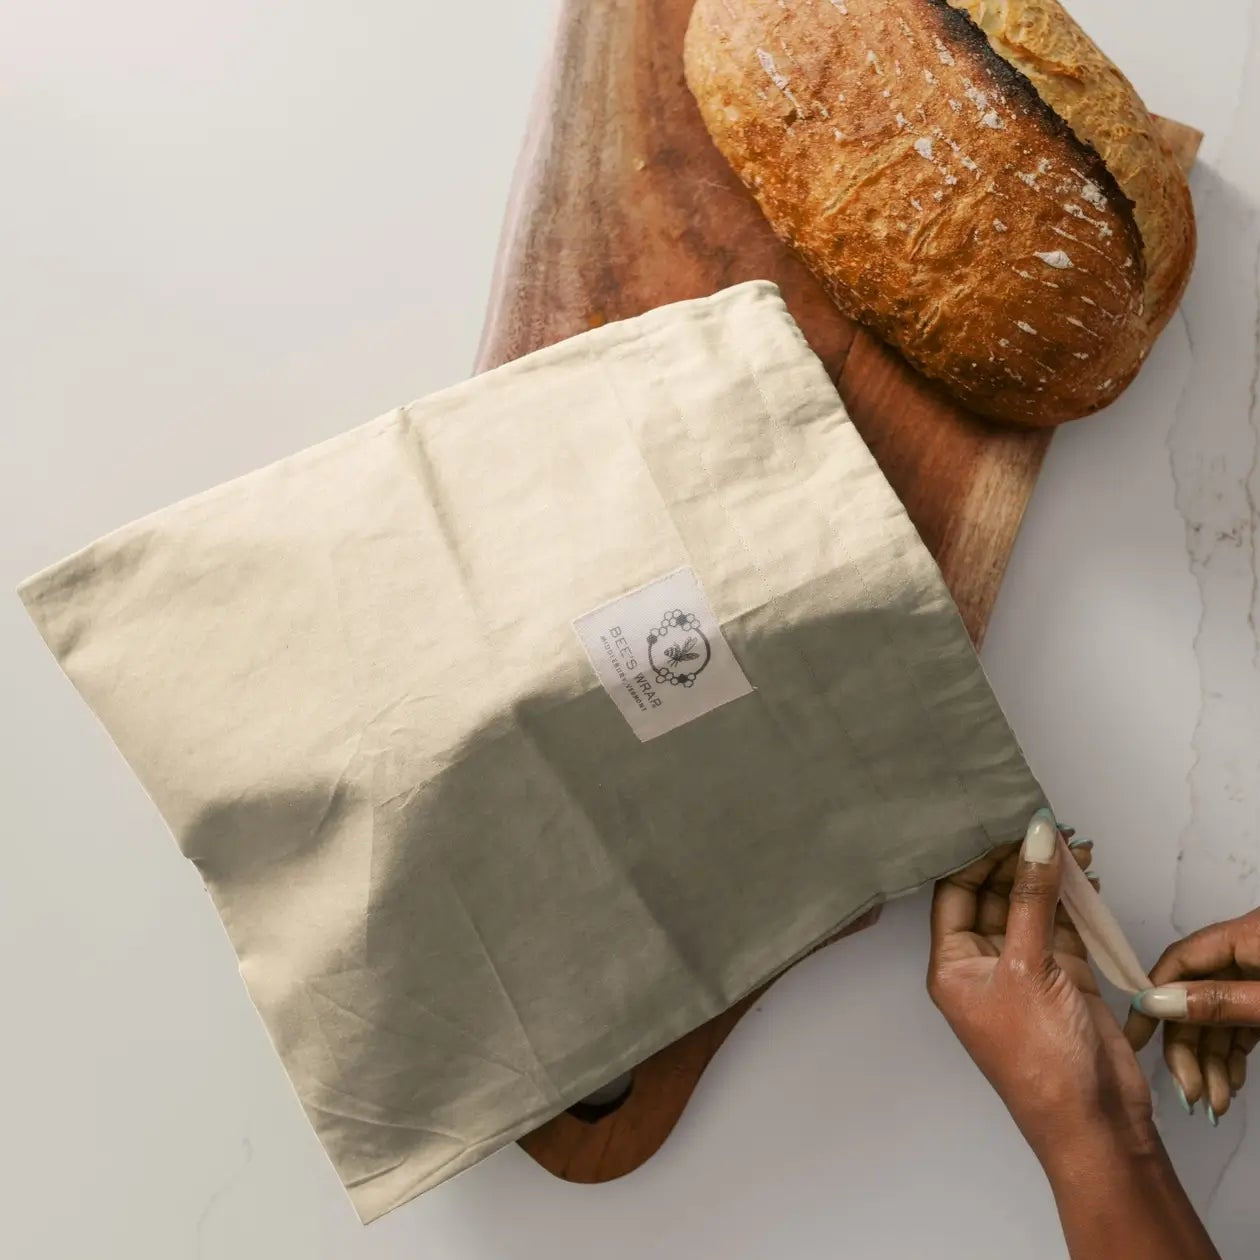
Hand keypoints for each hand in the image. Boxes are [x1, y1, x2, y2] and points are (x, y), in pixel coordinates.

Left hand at [928, 811, 1152, 1164]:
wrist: (1092, 1120)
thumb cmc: (1041, 1060)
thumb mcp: (1029, 968)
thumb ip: (1033, 899)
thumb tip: (1035, 839)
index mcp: (952, 965)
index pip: (955, 891)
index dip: (978, 855)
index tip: (1004, 822)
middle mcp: (982, 964)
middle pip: (994, 894)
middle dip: (1019, 860)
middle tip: (1047, 828)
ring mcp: (1023, 970)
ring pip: (1031, 907)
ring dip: (1050, 877)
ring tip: (1076, 845)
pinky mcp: (1060, 977)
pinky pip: (1061, 926)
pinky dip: (1074, 902)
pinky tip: (1088, 876)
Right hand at [1124, 908, 1259, 1122]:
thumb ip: (1218, 1002)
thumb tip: (1155, 1003)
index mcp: (1243, 936)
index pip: (1177, 962)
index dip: (1153, 1001)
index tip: (1135, 1040)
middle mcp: (1246, 951)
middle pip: (1195, 996)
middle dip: (1189, 1047)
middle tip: (1190, 1091)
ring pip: (1220, 1016)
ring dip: (1213, 1061)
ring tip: (1215, 1102)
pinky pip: (1243, 1023)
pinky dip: (1234, 1054)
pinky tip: (1230, 1084)